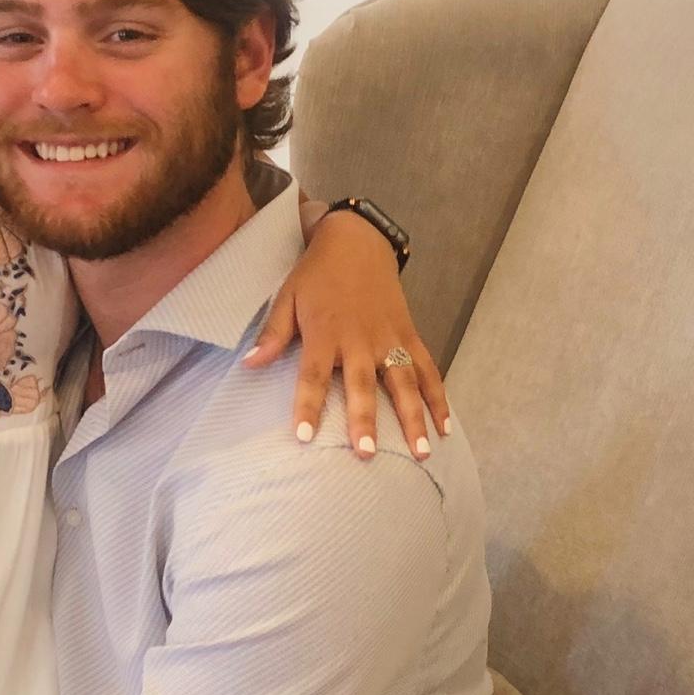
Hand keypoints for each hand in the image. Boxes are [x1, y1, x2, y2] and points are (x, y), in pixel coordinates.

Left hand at [244, 208, 449, 458]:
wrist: (357, 241)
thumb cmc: (317, 274)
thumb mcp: (287, 297)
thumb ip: (273, 334)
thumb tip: (249, 365)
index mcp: (325, 332)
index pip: (313, 375)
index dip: (309, 405)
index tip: (304, 437)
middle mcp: (360, 339)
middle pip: (363, 384)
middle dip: (365, 420)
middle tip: (367, 453)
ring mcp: (390, 338)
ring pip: (404, 381)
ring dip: (413, 416)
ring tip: (420, 452)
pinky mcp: (409, 334)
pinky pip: (427, 368)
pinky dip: (438, 396)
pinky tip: (444, 426)